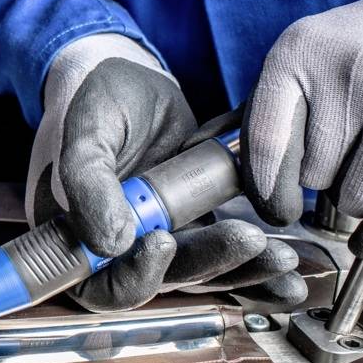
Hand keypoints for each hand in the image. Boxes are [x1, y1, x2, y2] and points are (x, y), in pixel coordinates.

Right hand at [26, 34, 305, 311]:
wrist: (130, 79)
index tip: (162, 242)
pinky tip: (287, 274)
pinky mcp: (195, 229)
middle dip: (208, 265)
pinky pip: (224, 256)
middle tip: (247, 239)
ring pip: (200, 273)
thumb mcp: (86, 131)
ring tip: (281, 255)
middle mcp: (116, 248)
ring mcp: (158, 240)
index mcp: (75, 236)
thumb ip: (88, 183)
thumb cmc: (94, 100)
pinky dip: (257, 270)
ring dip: (241, 271)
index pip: (101, 283)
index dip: (134, 276)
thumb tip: (113, 242)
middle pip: (162, 281)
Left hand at [242, 0, 362, 259]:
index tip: (277, 211)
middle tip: (343, 151)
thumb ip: (266, 106)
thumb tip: (198, 150)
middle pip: (312, 174)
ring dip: (360, 192)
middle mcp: (345, 72)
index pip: (265, 144)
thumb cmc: (359, 47)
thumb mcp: (304, 55)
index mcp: (297, 54)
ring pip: (356, 194)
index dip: (267, 190)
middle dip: (324, 178)